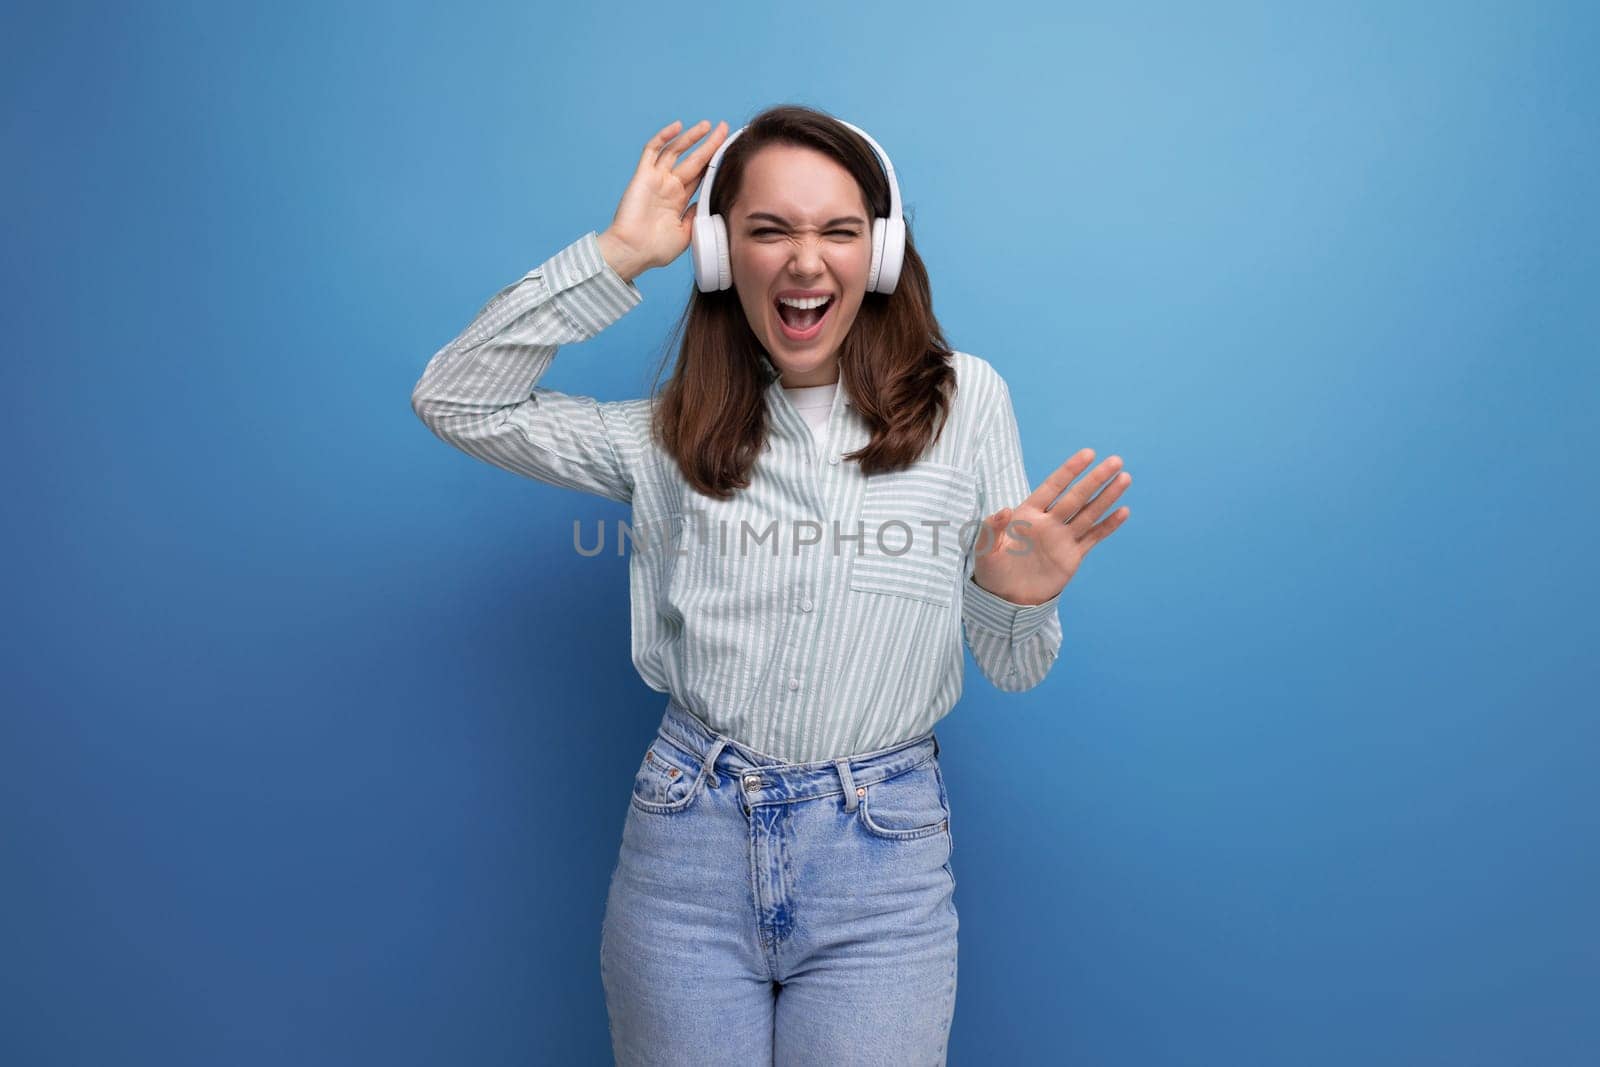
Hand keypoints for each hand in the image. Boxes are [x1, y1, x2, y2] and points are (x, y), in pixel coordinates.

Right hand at [597, 119, 729, 282]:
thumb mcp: (686, 233)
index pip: (700, 175)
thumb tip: (708, 201)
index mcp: (679, 200)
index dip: (714, 162)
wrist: (632, 252)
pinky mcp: (643, 175)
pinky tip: (677, 126)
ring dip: (691, 137)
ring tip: (707, 126)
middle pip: (693, 160)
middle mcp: (669, 186)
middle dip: (709, 144)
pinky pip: (652, 150)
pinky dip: (663, 137)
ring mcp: (656, 179)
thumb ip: (696, 215)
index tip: (728, 152)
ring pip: (676, 150)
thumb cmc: (655, 249)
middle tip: (723, 129)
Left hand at [971, 450, 1131, 605]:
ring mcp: (1062, 538)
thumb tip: (1004, 510)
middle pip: (1076, 496)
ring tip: (1125, 478)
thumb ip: (991, 529)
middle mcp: (1049, 522)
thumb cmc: (992, 572)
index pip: (1053, 486)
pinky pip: (1093, 537)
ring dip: (1107, 497)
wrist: (1006, 599)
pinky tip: (1123, 512)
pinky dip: (1108, 526)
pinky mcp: (1072, 556)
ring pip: (1089, 513)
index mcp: (1028, 514)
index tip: (1088, 454)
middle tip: (1116, 461)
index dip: (1070, 470)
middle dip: (1096, 479)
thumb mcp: (984, 550)